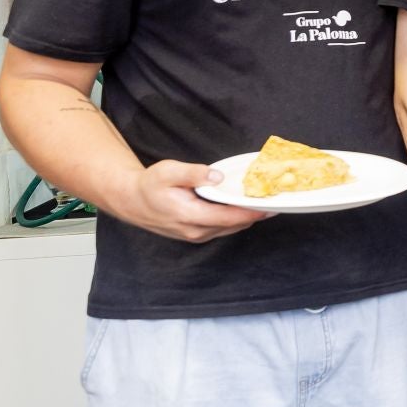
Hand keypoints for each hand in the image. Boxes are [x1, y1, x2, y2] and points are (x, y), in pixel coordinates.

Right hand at [122, 160, 272, 241]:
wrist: (132, 201)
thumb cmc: (149, 185)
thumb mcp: (168, 172)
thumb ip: (194, 173)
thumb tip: (217, 176)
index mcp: (189, 216)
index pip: (228, 218)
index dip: (251, 213)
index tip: (270, 205)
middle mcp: (195, 231)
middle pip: (234, 225)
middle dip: (255, 214)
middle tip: (274, 199)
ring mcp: (196, 235)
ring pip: (230, 228)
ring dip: (247, 217)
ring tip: (265, 202)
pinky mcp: (197, 234)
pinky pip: (223, 228)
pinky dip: (236, 219)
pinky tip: (245, 207)